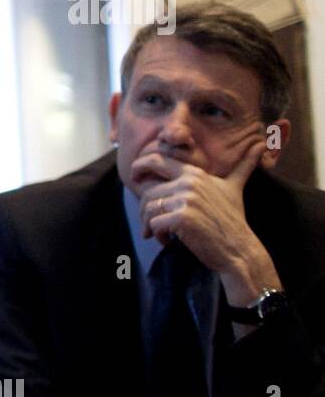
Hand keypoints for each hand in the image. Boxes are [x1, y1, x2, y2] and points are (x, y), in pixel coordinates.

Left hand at [134, 140, 280, 304]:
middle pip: (148, 191)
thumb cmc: (233, 220)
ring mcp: (186, 200)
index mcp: (195, 174)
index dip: (140, 166)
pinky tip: (168, 240)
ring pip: (148, 208)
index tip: (134, 177)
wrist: (239, 249)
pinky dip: (156, 235)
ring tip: (161, 234)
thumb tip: (260, 147)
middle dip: (144, 209)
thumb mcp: (235, 188)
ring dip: (149, 225)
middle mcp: (190, 183)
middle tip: (148, 224)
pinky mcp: (182, 218)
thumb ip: (243, 167)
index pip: (157, 161)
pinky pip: (154, 224)